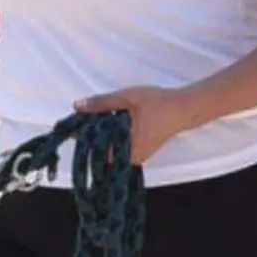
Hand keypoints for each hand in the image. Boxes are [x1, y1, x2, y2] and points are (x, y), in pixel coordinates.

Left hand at [74, 85, 198, 165]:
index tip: (72, 127)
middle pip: (101, 152)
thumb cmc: (157, 103)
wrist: (184, 108)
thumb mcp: (127, 98)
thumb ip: (102, 102)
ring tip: (94, 119)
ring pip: (110, 151)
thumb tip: (76, 106)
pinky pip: (120, 148)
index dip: (82, 138)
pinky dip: (112, 137)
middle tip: (82, 120)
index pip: (96, 150)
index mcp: (126, 148)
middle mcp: (130, 158)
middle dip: (90, 137)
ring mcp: (137, 157)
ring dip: (101, 137)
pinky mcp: (141, 152)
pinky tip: (109, 123)